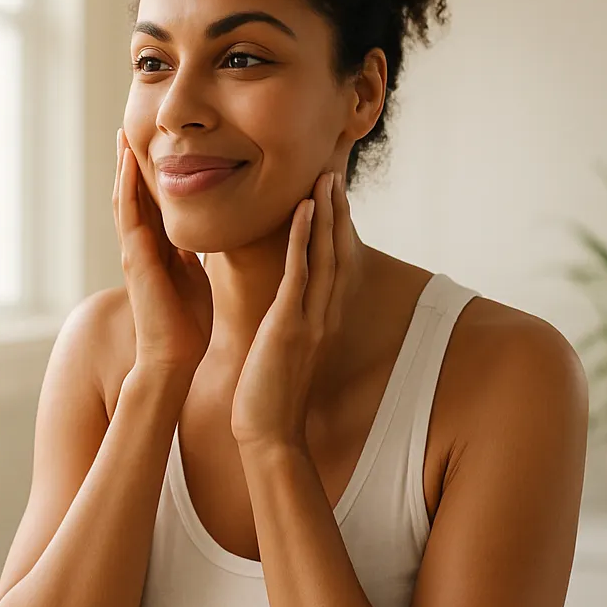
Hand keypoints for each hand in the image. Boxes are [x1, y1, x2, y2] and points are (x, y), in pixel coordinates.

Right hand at [114, 129, 211, 377]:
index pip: (149, 203)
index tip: (150, 147)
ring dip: (122, 168)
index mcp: (157, 249)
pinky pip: (129, 215)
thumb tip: (202, 233)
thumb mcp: (195, 274)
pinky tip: (129, 163)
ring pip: (124, 199)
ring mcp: (134, 251)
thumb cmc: (187, 322)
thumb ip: (192, 252)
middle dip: (128, 164)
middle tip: (126, 131)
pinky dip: (127, 187)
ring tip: (122, 137)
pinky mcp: (136, 258)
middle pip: (131, 195)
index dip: (147, 175)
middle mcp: (140, 246)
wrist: (175, 356)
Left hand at [231, 171, 351, 449]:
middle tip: (334, 172)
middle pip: (338, 252)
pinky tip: (303, 210)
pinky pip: (299, 274)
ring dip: (326, 215)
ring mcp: (310, 320)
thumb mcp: (281, 348)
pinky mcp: (290, 326)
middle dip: (337, 212)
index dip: (335, 228)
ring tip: (325, 178)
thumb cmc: (269, 394)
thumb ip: (286, 321)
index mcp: (320, 320)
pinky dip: (303, 239)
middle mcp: (323, 316)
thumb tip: (279, 303)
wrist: (268, 433)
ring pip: (324, 256)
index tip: (332, 195)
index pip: (333, 264)